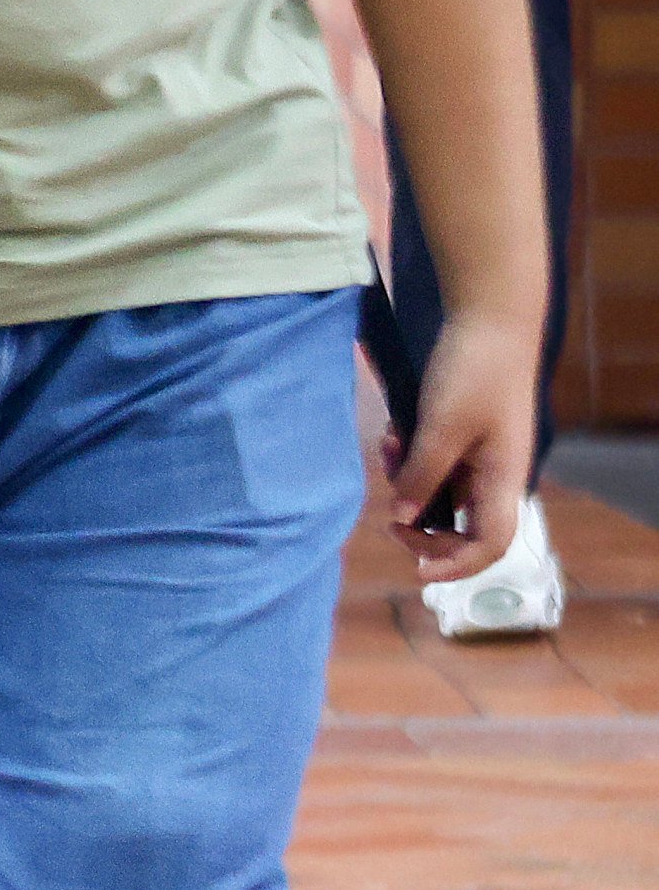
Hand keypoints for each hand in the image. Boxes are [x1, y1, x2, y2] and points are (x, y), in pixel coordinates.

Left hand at [385, 315, 536, 583]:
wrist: (488, 319)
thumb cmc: (472, 372)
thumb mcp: (441, 426)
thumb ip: (422, 473)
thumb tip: (404, 516)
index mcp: (504, 479)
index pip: (489, 544)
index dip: (456, 564)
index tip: (416, 569)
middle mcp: (496, 473)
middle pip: (463, 525)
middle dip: (422, 525)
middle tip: (388, 518)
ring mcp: (481, 454)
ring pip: (441, 491)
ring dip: (409, 481)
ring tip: (386, 448)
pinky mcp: (464, 432)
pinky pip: (435, 461)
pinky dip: (411, 456)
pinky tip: (392, 432)